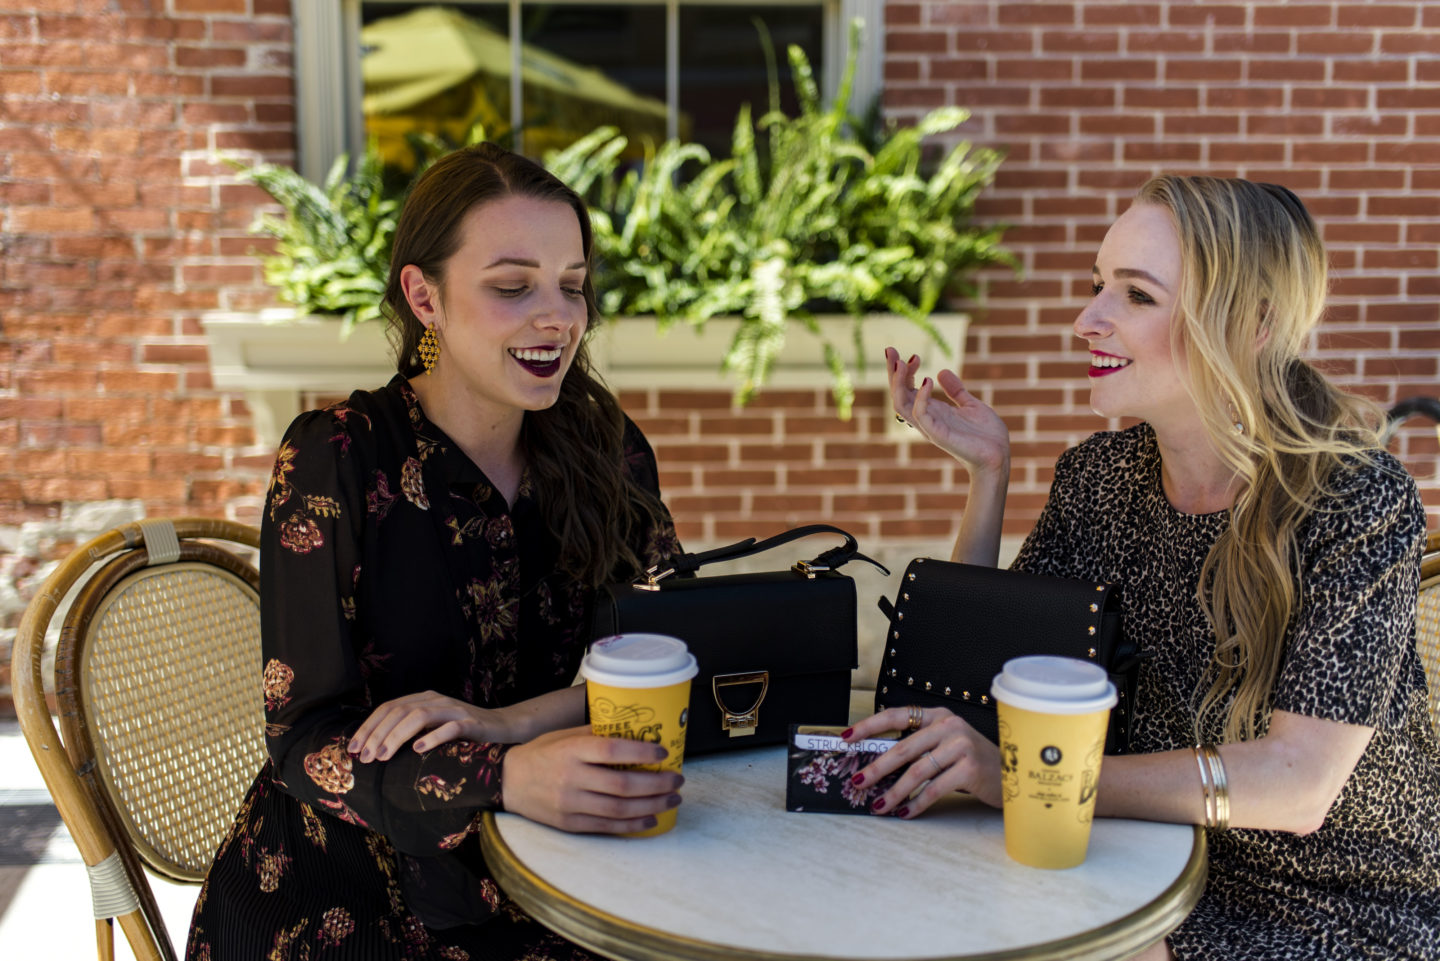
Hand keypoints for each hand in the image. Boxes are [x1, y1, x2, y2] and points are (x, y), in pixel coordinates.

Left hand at [349, 691, 516, 762]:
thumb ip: (412, 730)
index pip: (389, 708)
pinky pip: (450, 727)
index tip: (354, 748)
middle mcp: (437, 700)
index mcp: (424, 699)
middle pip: (400, 711)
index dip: (369, 727)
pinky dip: (432, 737)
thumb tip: (376, 749)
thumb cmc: (463, 733)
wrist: (503, 727)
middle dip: (377, 734)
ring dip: (396, 737)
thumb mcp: (433, 727)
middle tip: (365, 757)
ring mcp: (454, 710)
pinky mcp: (471, 723)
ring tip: (383, 756)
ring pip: (419, 716)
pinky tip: (419, 750)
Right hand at [501, 726, 684, 833]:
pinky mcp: (570, 824)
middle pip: (622, 785)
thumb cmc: (542, 753)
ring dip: (652, 805)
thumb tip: (634, 731)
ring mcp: (570, 804)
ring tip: (672, 799)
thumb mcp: (565, 735)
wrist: (508, 782)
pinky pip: (607, 827)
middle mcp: (571, 778)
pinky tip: (651, 819)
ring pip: (619, 809)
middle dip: (656, 784)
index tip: (662, 752)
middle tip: (677, 779)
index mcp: (571, 750)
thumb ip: (596, 734)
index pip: (611, 750)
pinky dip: (632, 825)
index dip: (640, 752)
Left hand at [844, 705, 1001, 816]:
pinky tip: (905, 813)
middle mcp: (949, 726)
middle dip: (876, 768)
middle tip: (857, 782)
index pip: (897, 715)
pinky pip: (934, 788)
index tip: (847, 737)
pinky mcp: (969, 768)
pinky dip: (916, 803)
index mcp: (938, 716)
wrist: (1012, 775)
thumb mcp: (945, 746)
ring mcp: (961, 745)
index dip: (870, 726)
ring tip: (878, 806)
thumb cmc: (972, 763)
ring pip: (916, 771)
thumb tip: (878, 765)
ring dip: (894, 792)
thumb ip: (919, 749)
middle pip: (903, 748)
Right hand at [885, 347, 1008, 474]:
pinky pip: (921, 415)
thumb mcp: (971, 404)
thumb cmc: (986, 435)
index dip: (906, 372)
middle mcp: (927, 419)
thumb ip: (956, 390)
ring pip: (901, 405)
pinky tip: (927, 380)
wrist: (998, 456)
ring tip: (901, 362)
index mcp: (933, 411)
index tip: (912, 355)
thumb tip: (942, 371)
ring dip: (898, 383)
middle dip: (893, 372)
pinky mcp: (938, 434)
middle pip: (898, 395)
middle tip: (890, 349)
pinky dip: (920, 397)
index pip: (908, 390)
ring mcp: (931, 427)